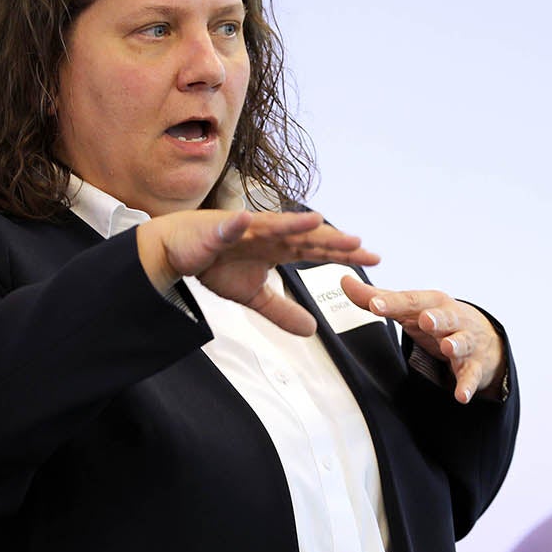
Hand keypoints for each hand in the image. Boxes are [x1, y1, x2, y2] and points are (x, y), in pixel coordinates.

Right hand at [137, 210, 379, 335]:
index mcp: (278, 247)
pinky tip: (245, 220)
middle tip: (358, 244)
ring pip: (271, 226)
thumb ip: (282, 311)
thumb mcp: (254, 297)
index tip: (373, 259)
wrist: (177, 252)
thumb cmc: (216, 264)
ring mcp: (243, 229)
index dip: (343, 254)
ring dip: (292, 224)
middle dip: (329, 240)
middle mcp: (266, 234)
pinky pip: (226, 228)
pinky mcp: (215, 230)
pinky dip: (235, 224)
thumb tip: (312, 330)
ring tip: (316, 222)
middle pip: (303, 236)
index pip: (317, 250)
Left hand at [340, 276, 505, 403]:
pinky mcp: (475, 365)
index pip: (409, 301)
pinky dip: (467, 386)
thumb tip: (344, 281)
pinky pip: (471, 375)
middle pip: (443, 317)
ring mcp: (465, 341)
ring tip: (448, 348)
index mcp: (431, 302)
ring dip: (455, 344)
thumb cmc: (438, 318)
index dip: (392, 302)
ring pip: (461, 342)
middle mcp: (451, 318)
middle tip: (426, 320)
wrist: (483, 337)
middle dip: (436, 318)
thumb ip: (378, 298)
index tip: (374, 304)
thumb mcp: (411, 308)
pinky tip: (461, 396)